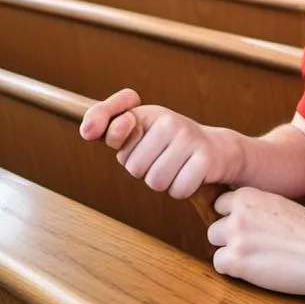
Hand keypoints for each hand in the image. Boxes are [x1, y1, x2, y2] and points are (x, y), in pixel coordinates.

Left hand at [79, 88, 239, 197]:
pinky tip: (187, 174)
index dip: (114, 136)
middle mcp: (170, 121)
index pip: (113, 128)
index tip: (122, 136)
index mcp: (149, 113)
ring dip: (163, 182)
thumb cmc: (168, 142)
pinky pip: (177, 190)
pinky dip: (180, 189)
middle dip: (145, 169)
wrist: (215, 148)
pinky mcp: (205, 159)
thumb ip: (106, 125)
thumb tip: (88, 132)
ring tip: (174, 167)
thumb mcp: (138, 130)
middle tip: (161, 158)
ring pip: (155, 181)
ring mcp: (189, 138)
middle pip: (134, 167)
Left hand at [208, 186, 304, 294]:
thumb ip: (255, 207)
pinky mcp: (236, 261)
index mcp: (249, 195)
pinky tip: (257, 267)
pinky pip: (220, 265)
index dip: (233, 217)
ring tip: (258, 256)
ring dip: (231, 253)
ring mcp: (235, 237)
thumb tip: (233, 216)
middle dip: (229, 238)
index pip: (221, 204)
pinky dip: (234, 269)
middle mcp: (238, 212)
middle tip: (254, 246)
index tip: (249, 228)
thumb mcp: (279, 205)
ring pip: (215, 246)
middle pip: (215, 227)